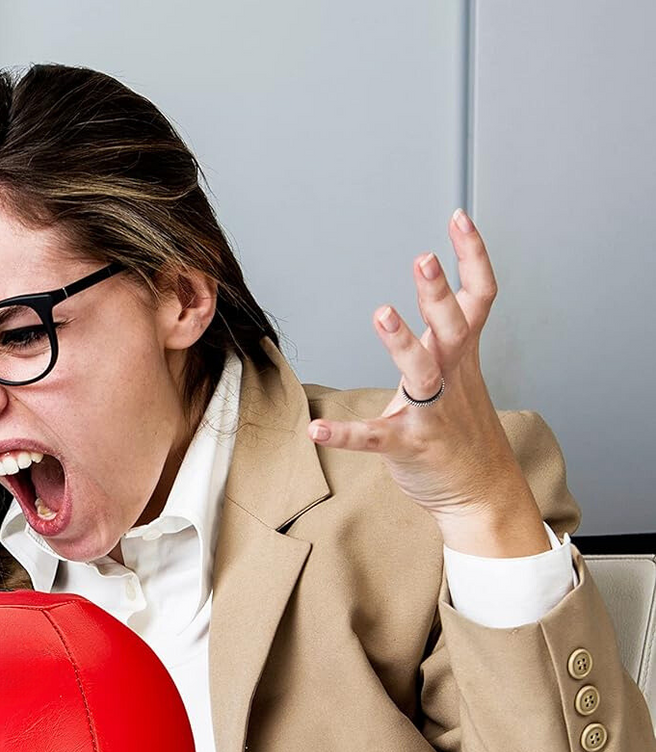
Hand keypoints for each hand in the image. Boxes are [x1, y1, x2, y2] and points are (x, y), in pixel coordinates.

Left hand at [306, 210, 546, 552]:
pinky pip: (374, 438)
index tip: (459, 218)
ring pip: (422, 373)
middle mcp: (452, 378)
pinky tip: (316, 430)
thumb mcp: (459, 375)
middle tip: (423, 259)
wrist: (479, 489)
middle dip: (439, 293)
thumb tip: (438, 300)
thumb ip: (444, 338)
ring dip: (402, 343)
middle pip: (454, 327)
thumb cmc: (460, 429)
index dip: (473, 257)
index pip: (478, 297)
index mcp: (461, 357)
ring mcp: (432, 413)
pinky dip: (345, 434)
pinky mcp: (409, 446)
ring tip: (381, 313)